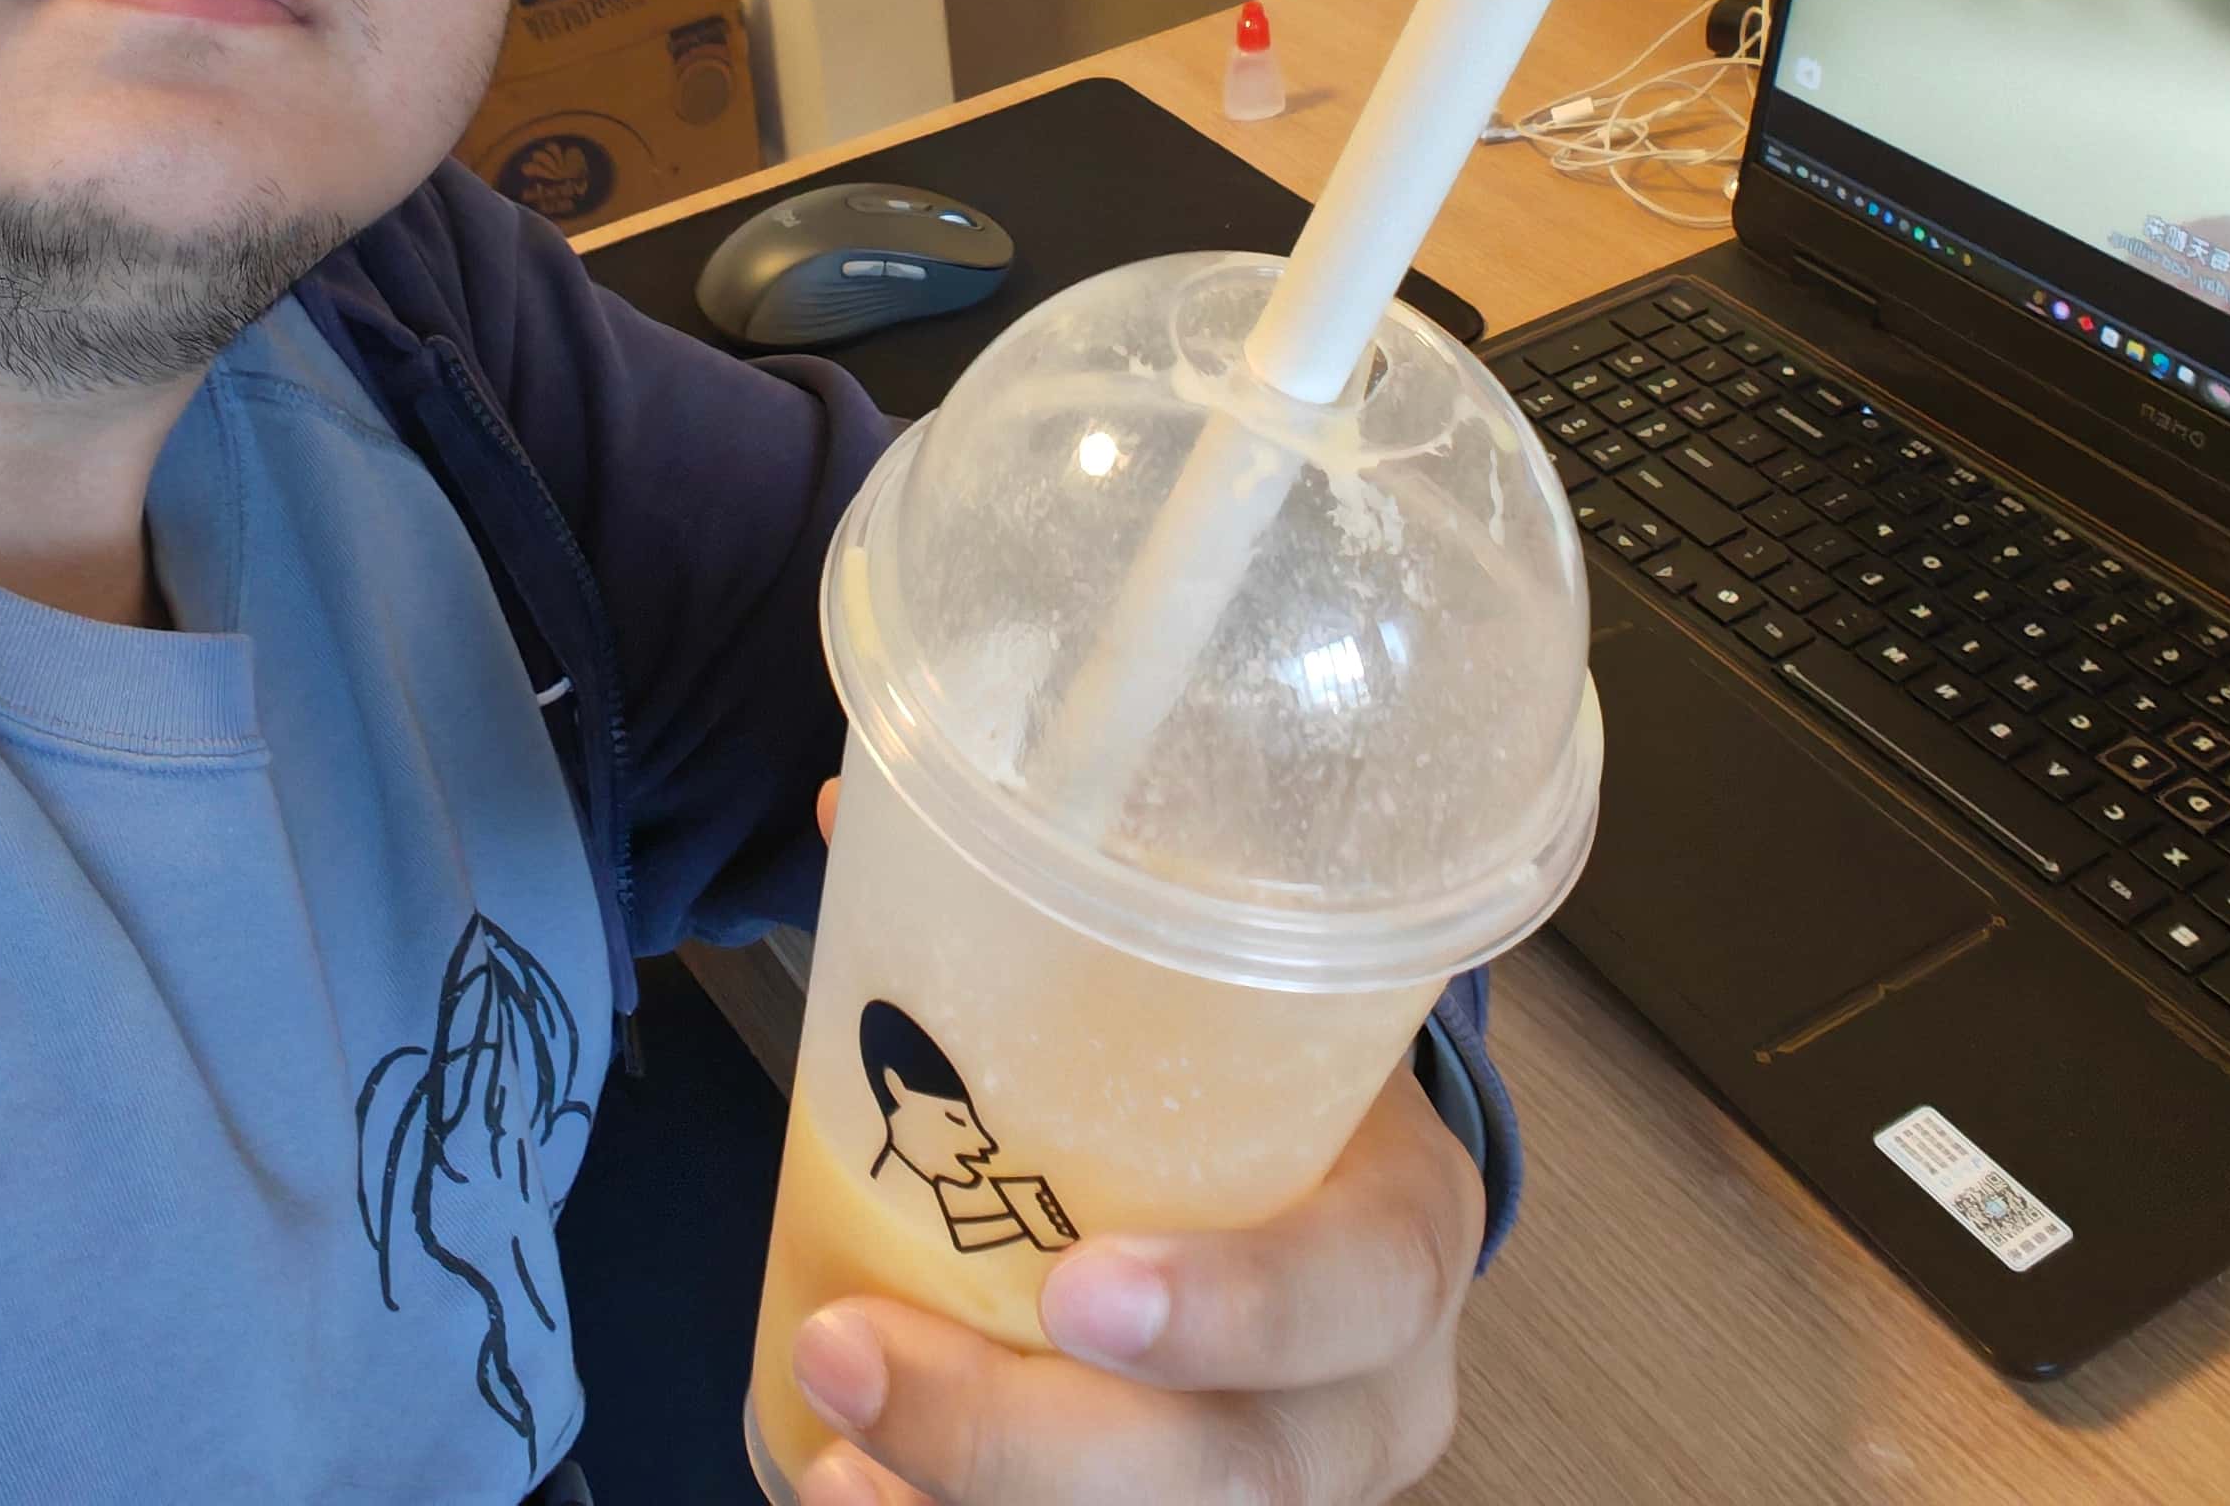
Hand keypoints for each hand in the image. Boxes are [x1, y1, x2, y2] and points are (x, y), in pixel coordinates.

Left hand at [787, 781, 1479, 1505]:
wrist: (1326, 1207)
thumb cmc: (1257, 1088)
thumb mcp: (1218, 995)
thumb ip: (1066, 910)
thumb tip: (849, 794)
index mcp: (1404, 1221)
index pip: (1372, 1283)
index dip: (1241, 1306)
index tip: (1079, 1288)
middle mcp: (1370, 1392)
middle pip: (1241, 1468)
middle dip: (1030, 1438)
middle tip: (856, 1356)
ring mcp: (1293, 1484)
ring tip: (825, 1466)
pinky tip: (849, 1501)